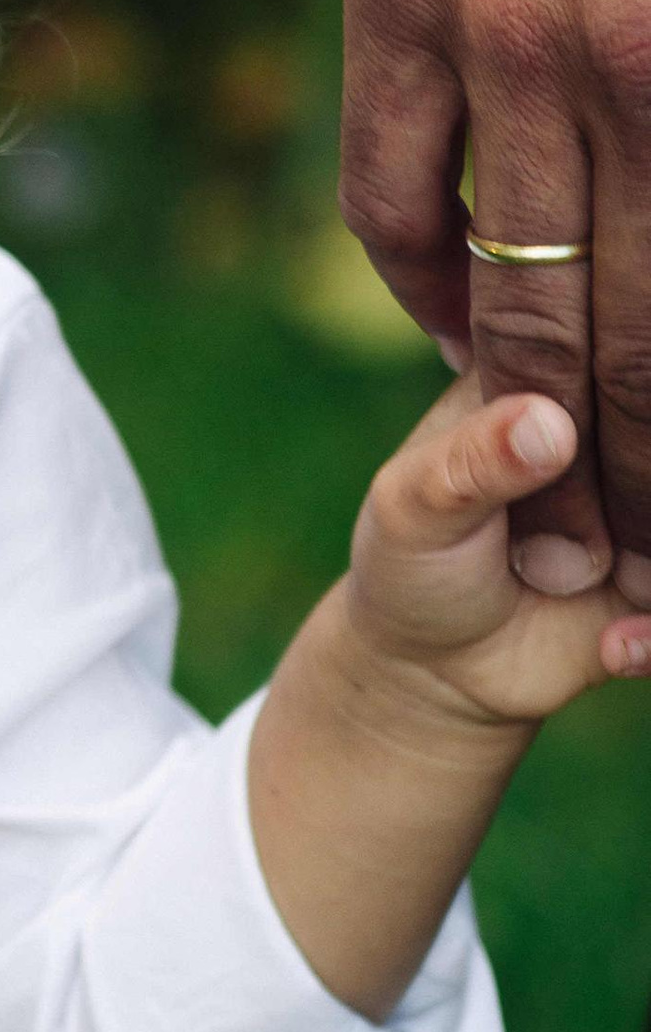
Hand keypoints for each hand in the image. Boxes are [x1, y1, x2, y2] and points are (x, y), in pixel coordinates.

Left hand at [251, 380, 650, 1020]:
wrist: (423, 680)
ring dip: (641, 561)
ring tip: (592, 590)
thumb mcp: (411, 515)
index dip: (613, 379)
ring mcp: (643, 527)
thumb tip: (538, 426)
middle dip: (623, 501)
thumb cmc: (405, 570)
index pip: (608, 350)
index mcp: (551, 387)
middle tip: (562, 546)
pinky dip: (644, 632)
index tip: (569, 441)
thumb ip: (467, 468)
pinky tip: (614, 649)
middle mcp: (611, 446)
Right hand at [343, 0, 650, 602]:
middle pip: (612, 337)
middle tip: (640, 565)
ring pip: (499, 289)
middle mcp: (601, 64)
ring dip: (530, 417)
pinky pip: (388, 191)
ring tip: (557, 500)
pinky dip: (425, 285)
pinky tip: (459, 333)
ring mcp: (481, 35)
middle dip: (636, 475)